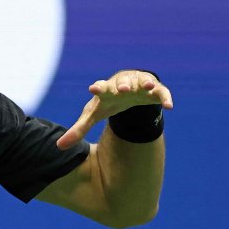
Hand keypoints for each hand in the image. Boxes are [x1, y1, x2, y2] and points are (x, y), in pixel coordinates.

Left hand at [56, 70, 173, 149]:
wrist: (127, 91)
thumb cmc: (107, 102)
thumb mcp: (93, 115)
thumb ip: (78, 129)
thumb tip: (59, 147)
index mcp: (106, 90)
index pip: (100, 88)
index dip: (98, 88)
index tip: (93, 89)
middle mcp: (122, 84)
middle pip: (122, 83)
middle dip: (122, 85)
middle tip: (122, 89)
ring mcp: (139, 85)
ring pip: (142, 82)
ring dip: (145, 83)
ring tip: (147, 86)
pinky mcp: (154, 89)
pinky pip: (161, 91)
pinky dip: (165, 97)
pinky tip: (170, 106)